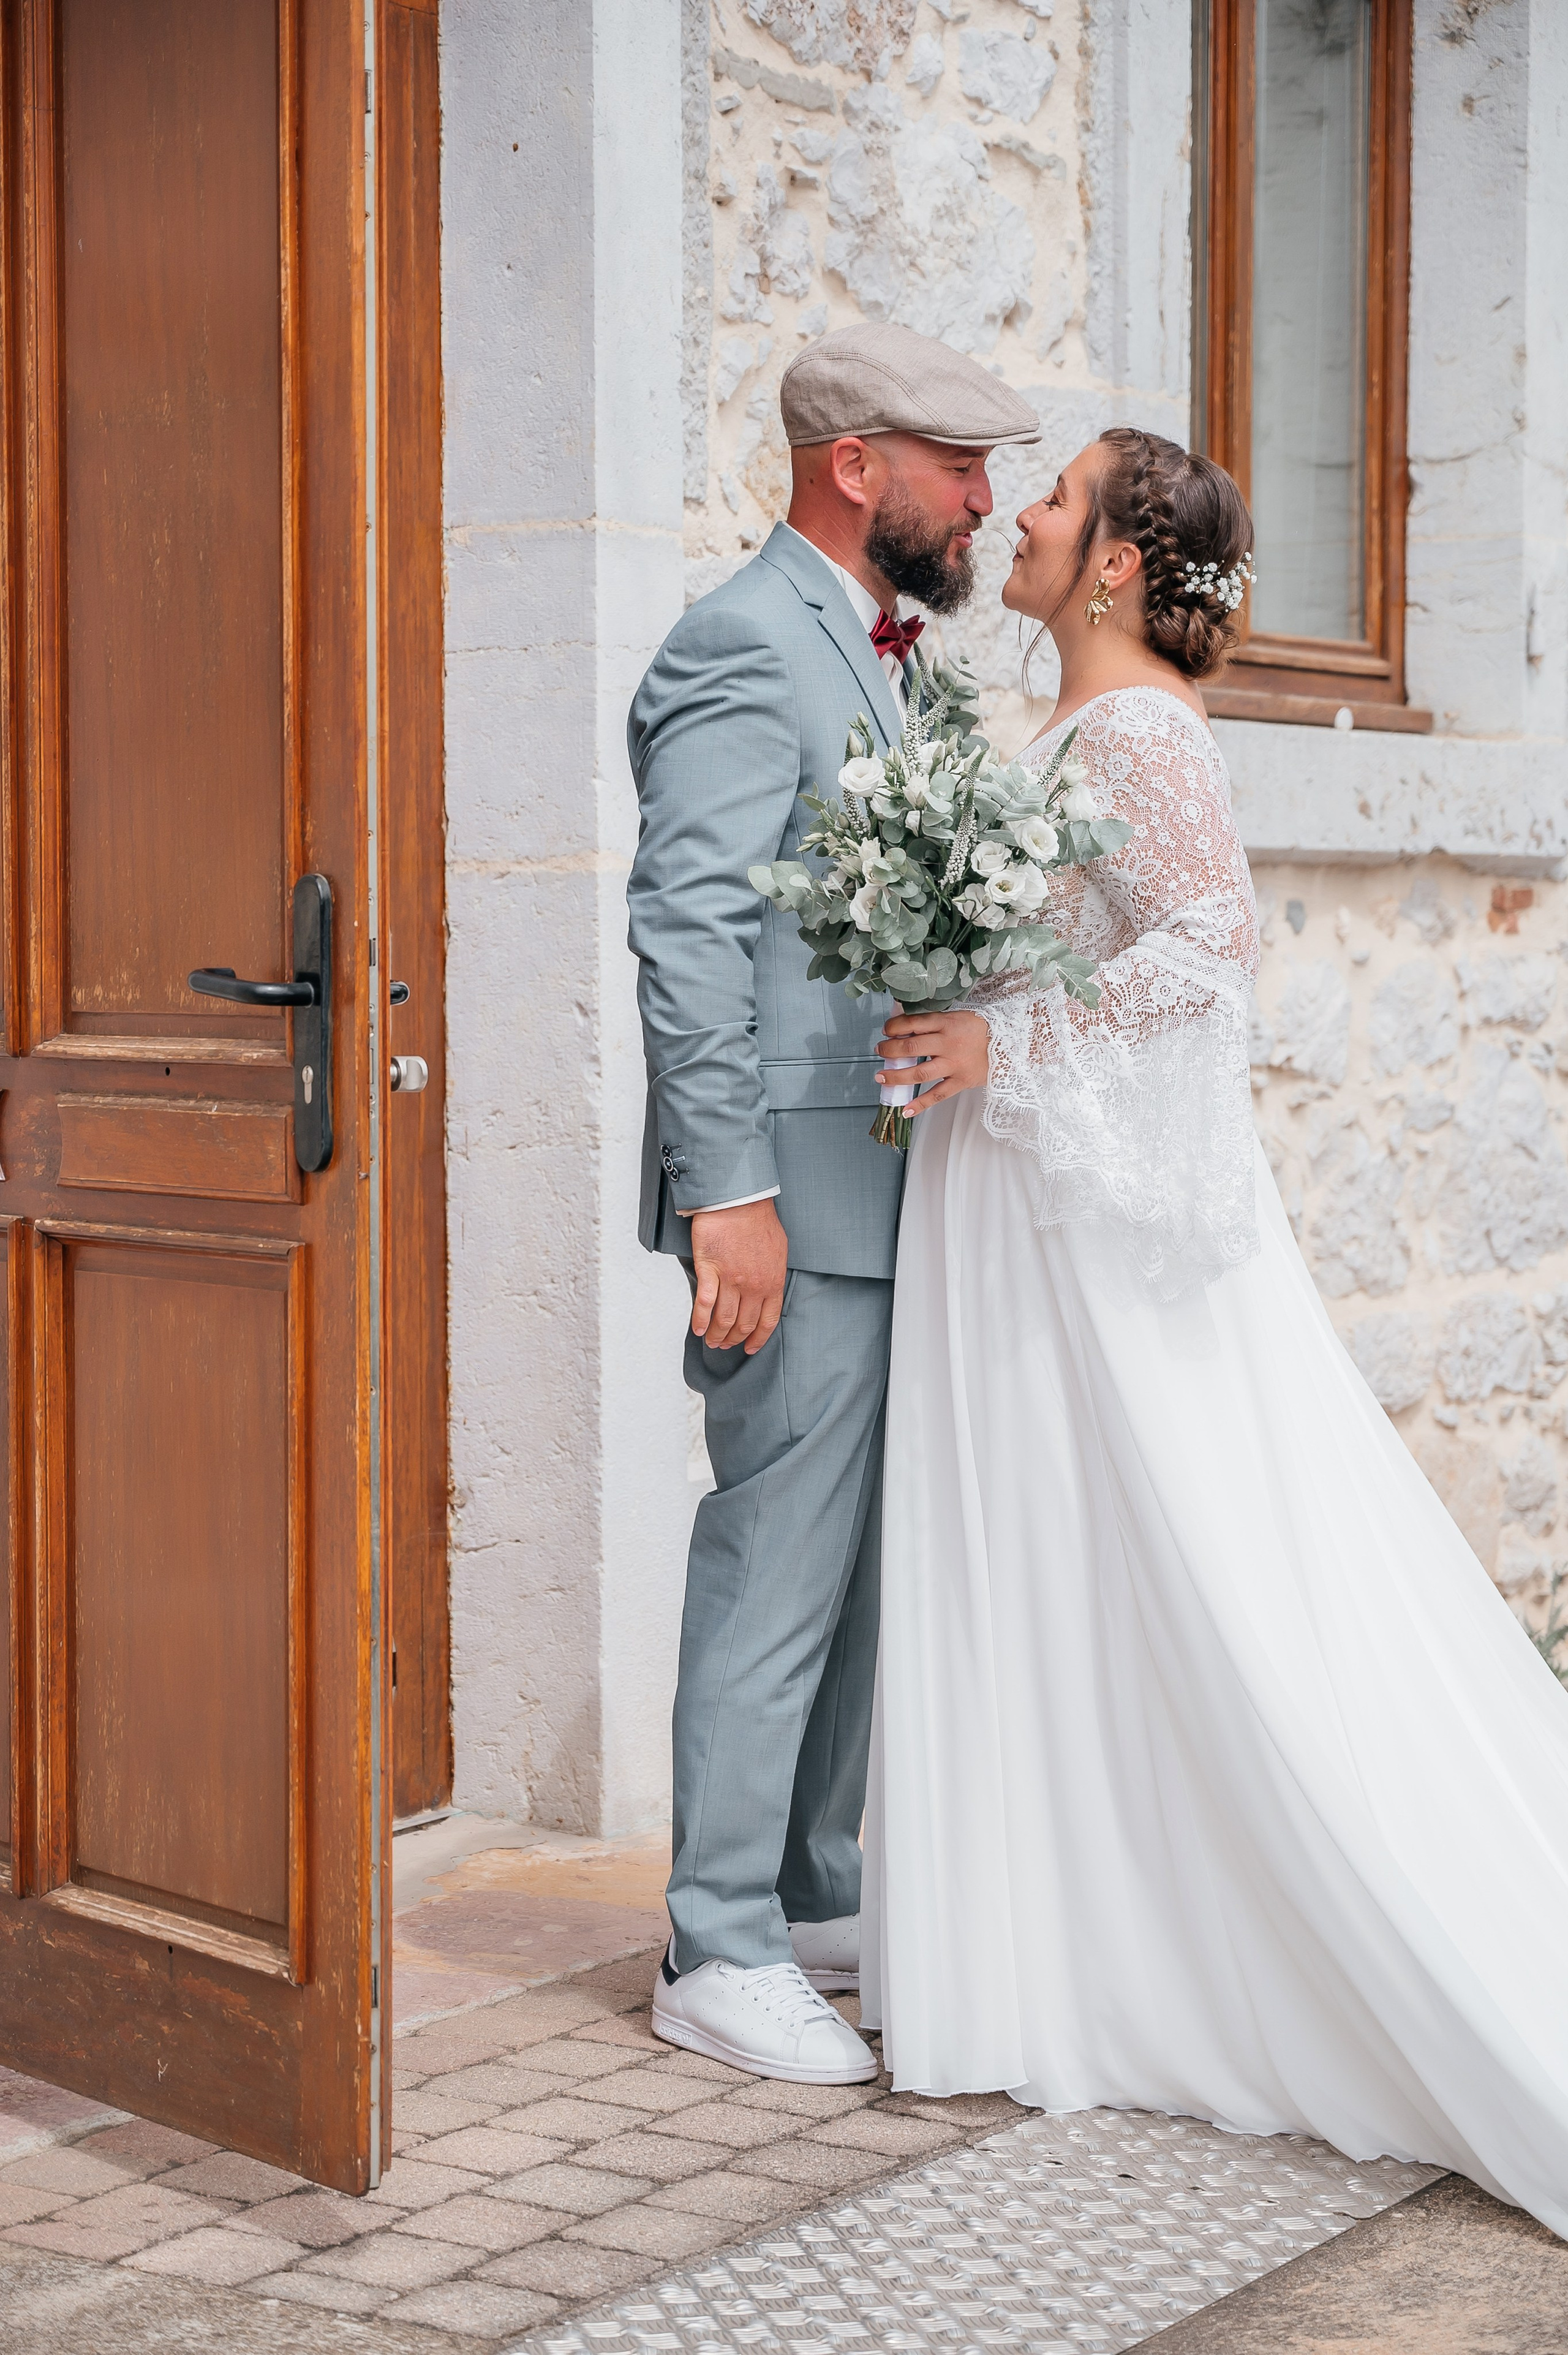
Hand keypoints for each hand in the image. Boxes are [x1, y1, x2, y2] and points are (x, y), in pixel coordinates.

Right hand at [690, 1198, 788, 1354]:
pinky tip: (697, 1328)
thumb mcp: (778, 1251)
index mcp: (772, 1282)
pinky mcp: (710, 1270)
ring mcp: (731, 1280)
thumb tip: (770, 1290)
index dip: (758, 1338)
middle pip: (743, 1324)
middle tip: (725, 1345)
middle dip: (734, 1340)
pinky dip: (699, 1320)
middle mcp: (754, 1286)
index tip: (750, 1348)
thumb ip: (773, 1274)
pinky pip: (704, 1304)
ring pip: (723, 1319)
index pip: (767, 1321)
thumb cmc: (758, 1220)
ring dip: (716, 1335)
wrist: (738, 1200)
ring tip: (711, 1340)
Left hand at [878, 1009, 988, 1116]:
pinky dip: (920, 1104)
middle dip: (890, 1049)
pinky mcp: (961, 1082)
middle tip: (880, 1051)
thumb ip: (933, 1023)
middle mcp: (948, 1043)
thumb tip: (905, 1027)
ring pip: (919, 1072)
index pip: (914, 1023)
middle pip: (911, 1047)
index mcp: (947, 1023)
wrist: (1012, 1044)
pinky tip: (905, 1110)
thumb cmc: (981, 1030)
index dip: (895, 1026)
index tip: (886, 1030)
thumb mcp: (958, 1017)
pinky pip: (937, 1095)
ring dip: (896, 1076)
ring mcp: (954, 1064)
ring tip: (881, 1077)